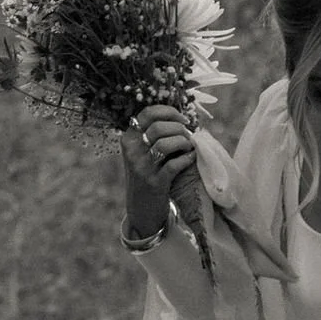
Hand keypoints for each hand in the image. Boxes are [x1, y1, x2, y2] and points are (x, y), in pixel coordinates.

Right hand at [121, 101, 198, 233]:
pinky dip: (187, 158)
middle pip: (158, 127)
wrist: (141, 207)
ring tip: (189, 146)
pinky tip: (191, 157)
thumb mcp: (140, 152)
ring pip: (166, 144)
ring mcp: (142, 168)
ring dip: (183, 142)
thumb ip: (152, 134)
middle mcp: (132, 151)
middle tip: (187, 135)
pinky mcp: (155, 182)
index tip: (182, 118)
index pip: (148, 113)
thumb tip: (180, 117)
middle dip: (179, 128)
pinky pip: (174, 164)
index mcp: (128, 139)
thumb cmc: (147, 174)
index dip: (169, 112)